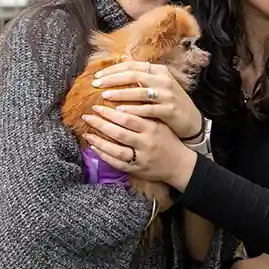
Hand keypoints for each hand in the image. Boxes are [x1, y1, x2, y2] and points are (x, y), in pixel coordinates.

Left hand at [82, 105, 196, 188]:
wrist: (182, 165)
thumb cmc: (170, 141)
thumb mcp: (162, 124)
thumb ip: (145, 114)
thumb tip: (125, 99)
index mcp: (153, 129)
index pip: (129, 118)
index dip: (111, 113)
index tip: (97, 106)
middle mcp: (147, 143)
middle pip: (119, 133)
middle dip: (100, 124)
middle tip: (87, 116)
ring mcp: (141, 157)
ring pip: (116, 149)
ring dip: (99, 141)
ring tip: (87, 133)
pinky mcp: (137, 169)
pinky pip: (117, 163)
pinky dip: (104, 155)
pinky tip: (95, 148)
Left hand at [93, 60, 204, 140]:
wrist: (192, 120)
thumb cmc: (171, 103)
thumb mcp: (159, 85)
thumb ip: (142, 76)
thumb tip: (119, 66)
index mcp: (160, 71)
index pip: (131, 65)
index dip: (113, 69)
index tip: (97, 75)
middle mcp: (164, 80)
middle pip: (133, 75)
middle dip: (112, 79)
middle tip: (96, 84)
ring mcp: (168, 95)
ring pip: (139, 91)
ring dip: (120, 94)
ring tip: (105, 96)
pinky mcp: (170, 110)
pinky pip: (148, 109)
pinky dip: (133, 110)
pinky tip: (120, 112)